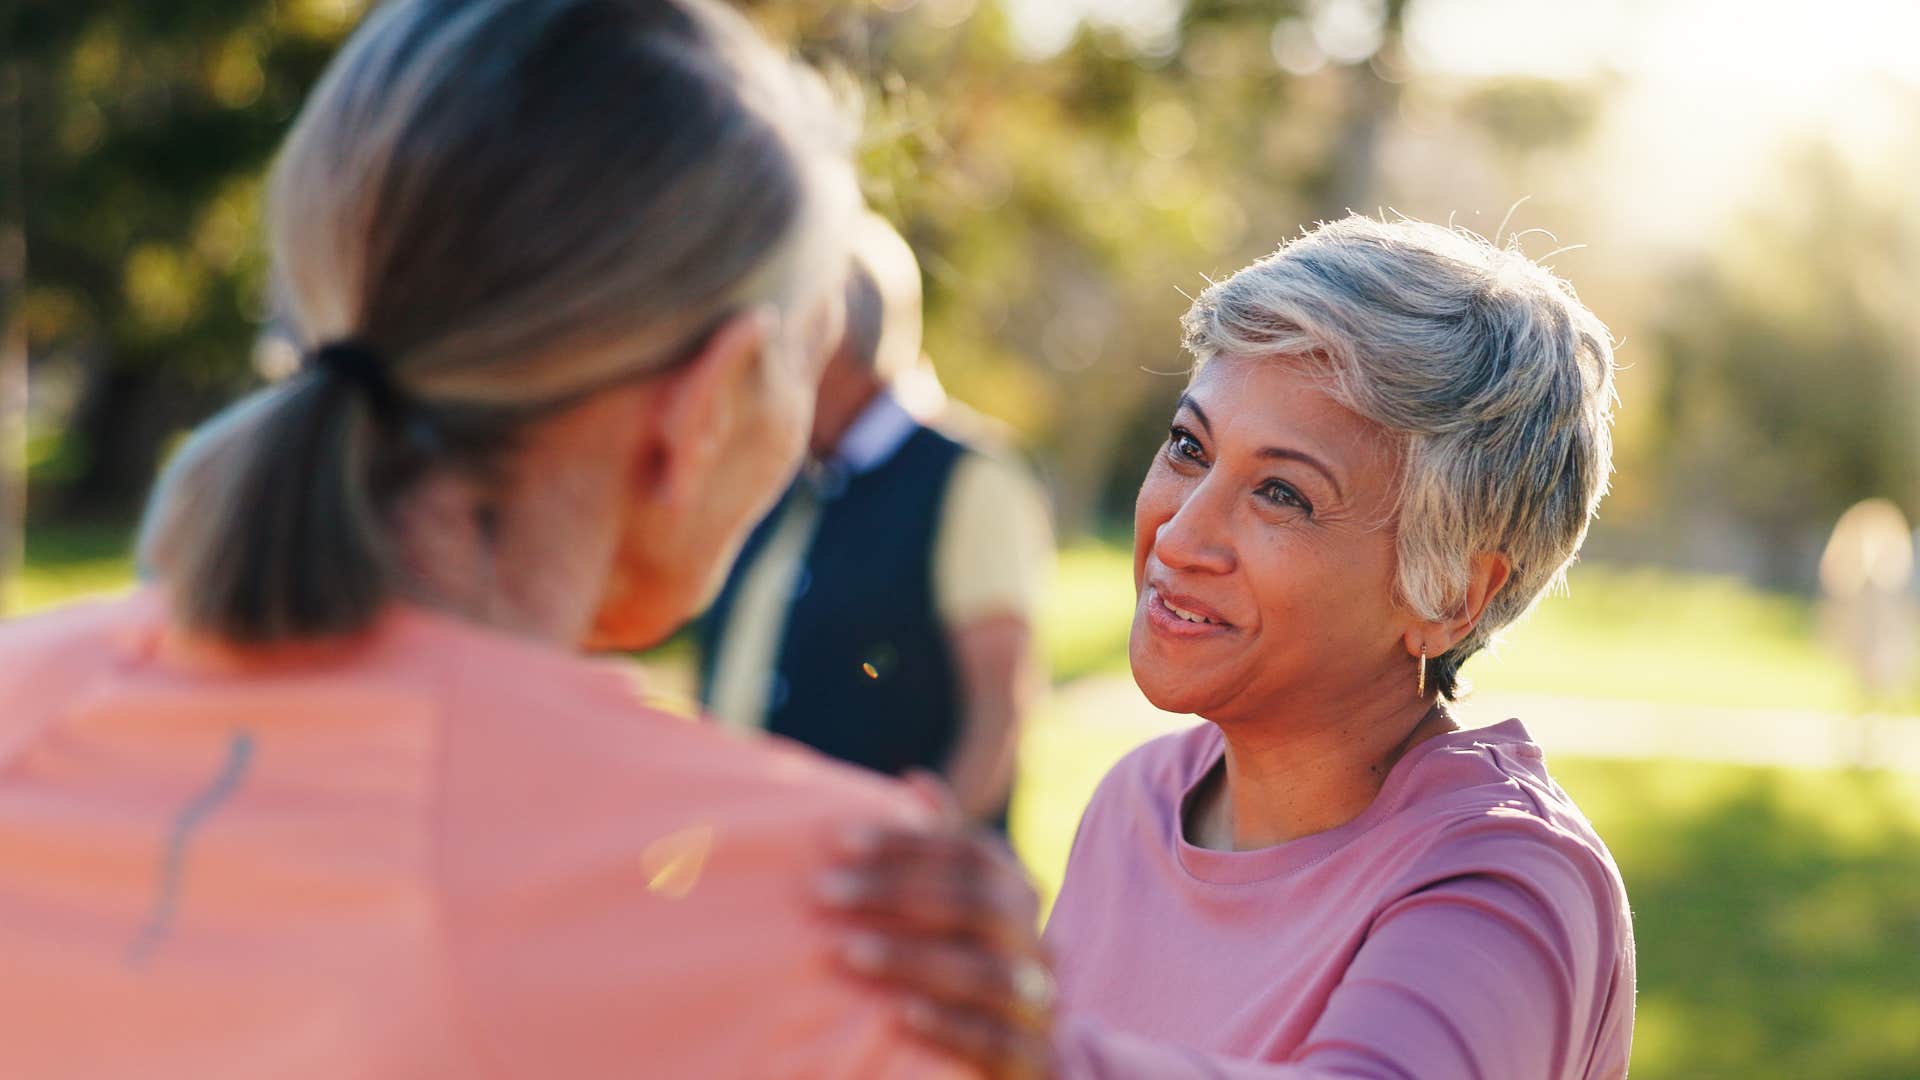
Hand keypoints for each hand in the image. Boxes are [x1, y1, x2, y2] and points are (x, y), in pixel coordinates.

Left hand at [817, 773, 1054, 1078]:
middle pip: (980, 904)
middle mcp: (1039, 941)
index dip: (906, 843)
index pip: (972, 852)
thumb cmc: (967, 967)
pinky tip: (898, 1016)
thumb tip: (917, 780)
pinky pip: (996, 1041)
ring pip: (988, 972)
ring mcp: (1041, 1002)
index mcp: (1019, 895)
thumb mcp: (957, 908)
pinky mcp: (1034, 1061)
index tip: (836, 841)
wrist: (1020, 1060)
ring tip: (850, 952)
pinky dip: (948, 1025)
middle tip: (825, 892)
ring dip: (914, 958)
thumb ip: (939, 851)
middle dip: (899, 892)